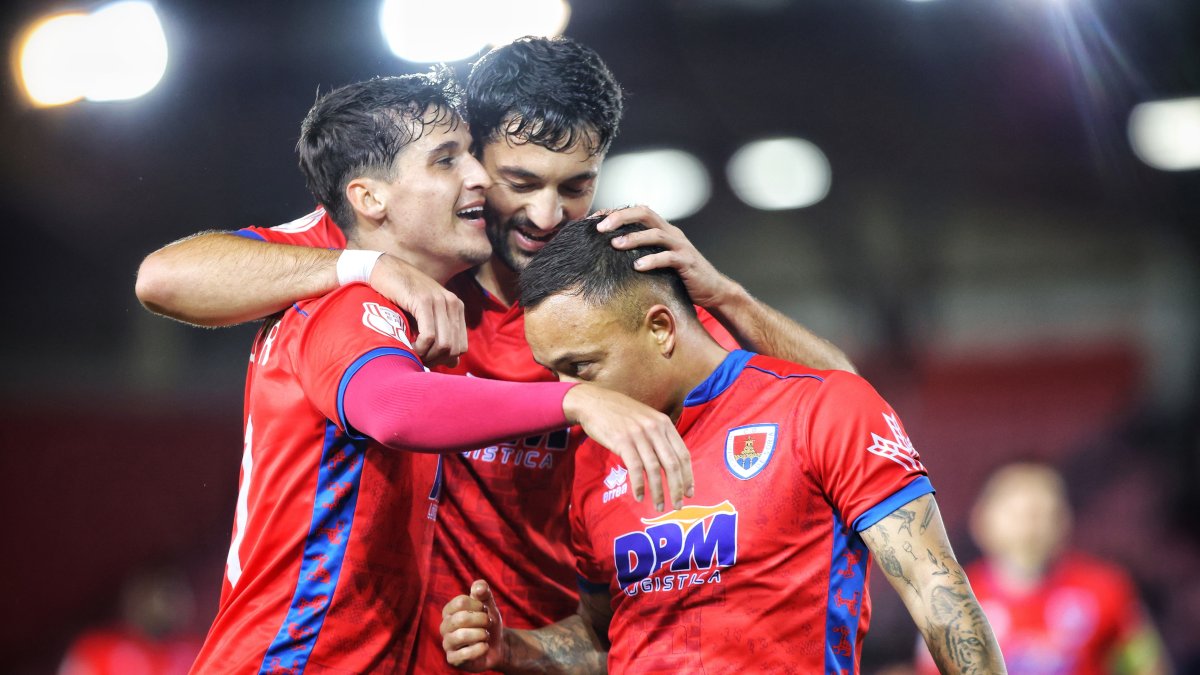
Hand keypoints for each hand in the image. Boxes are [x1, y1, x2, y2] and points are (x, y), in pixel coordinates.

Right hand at [370, 254, 466, 367]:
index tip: (425, 359)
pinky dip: (419, 347)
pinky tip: (407, 346)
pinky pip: (429, 335)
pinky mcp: (424, 301)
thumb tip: (454, 363)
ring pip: (444, 344)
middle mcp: (452, 303)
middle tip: (417, 359)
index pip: (461, 347)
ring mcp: (439, 301)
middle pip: (454, 349)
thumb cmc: (401, 297)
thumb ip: (440, 337)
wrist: (384, 270)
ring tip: (411, 353)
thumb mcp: (425, 317)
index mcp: (456, 308)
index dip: (444, 360)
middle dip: (435, 360)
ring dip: (426, 356)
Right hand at [442, 580, 504, 670]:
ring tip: (486, 635)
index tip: (485, 610)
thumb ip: (484, 592)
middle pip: (461, 618)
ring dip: (481, 634)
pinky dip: (480, 648)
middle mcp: (444, 626)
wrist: (496, 646)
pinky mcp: (452, 659)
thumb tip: (478, 586)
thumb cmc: (488, 623)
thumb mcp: (488, 605)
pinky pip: (465, 654)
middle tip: (489, 623)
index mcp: (449, 611)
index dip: (478, 605)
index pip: (460, 602)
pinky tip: (485, 647)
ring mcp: (447, 643)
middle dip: (482, 620)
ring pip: (461, 636)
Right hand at [563, 384, 693, 511]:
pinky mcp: (622, 441)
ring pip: (654, 469)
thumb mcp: (646, 419)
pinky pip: (635, 468)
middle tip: (677, 505)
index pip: (683, 454)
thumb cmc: (620, 414)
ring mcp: (639, 435)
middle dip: (677, 488)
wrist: (594, 402)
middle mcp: (655, 428)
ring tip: (658, 506)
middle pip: (672, 464)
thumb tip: (670, 463)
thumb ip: (659, 437)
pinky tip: (639, 497)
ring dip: (658, 491)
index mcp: (664, 424)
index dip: (688, 476)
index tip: (689, 493)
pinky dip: (639, 485)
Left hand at [596, 205, 742, 307]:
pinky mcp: (687, 262)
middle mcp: (672, 233)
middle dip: (621, 217)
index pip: (638, 212)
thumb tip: (613, 253)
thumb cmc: (681, 277)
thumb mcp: (659, 261)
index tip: (594, 219)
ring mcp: (681, 246)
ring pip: (656, 234)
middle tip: (599, 227)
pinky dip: (652, 260)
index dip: (616, 212)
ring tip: (614, 244)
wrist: (713, 291)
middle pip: (645, 213)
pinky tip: (637, 267)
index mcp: (664, 230)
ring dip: (633, 237)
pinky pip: (668, 257)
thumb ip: (642, 253)